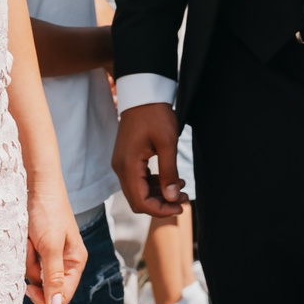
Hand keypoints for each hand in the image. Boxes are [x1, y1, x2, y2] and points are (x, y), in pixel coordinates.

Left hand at [24, 184, 86, 303]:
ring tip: (29, 237)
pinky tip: (25, 237)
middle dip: (34, 270)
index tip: (29, 288)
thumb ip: (53, 278)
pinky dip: (22, 251)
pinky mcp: (36, 248)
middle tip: (33, 250)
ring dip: (26, 258)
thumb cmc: (48, 211)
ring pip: (32, 273)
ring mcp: (48, 254)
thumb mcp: (50, 246)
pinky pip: (25, 261)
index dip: (46, 296)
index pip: (62, 295)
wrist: (36, 184)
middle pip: (45, 285)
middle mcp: (63, 261)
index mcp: (75, 261)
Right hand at [114, 102, 187, 217]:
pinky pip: (139, 180)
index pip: (140, 201)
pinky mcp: (127, 158)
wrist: (142, 94)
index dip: (160, 210)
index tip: (180, 206)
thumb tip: (171, 198)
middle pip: (138, 200)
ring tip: (181, 189)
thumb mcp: (167, 142)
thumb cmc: (155, 114)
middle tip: (183, 199)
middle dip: (161, 204)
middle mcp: (121, 168)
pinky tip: (172, 180)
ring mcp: (122, 163)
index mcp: (128, 165)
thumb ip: (169, 172)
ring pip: (139, 191)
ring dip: (159, 194)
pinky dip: (154, 184)